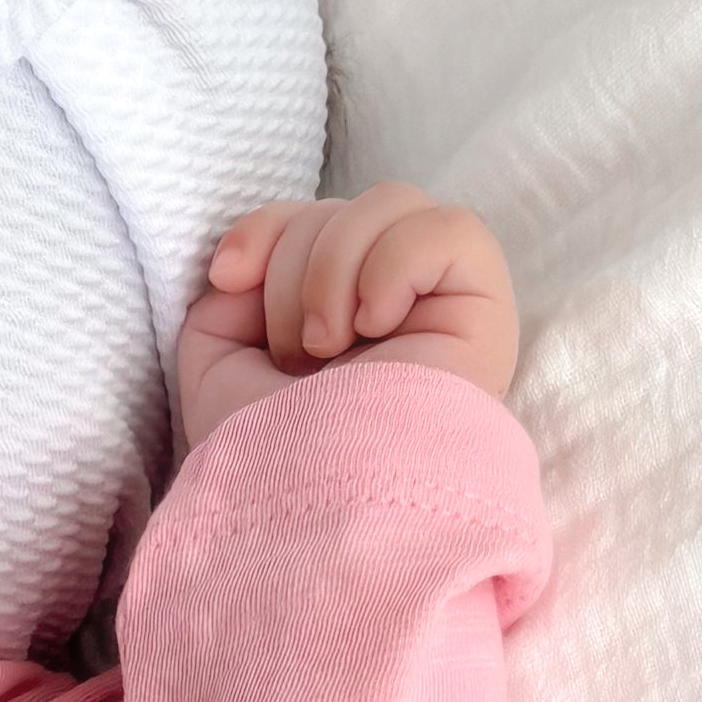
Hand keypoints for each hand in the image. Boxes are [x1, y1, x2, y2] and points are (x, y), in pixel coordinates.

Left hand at [175, 182, 519, 441]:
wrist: (318, 496)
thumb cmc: (269, 449)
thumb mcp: (217, 366)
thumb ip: (229, 298)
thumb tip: (252, 261)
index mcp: (339, 315)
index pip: (312, 219)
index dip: (265, 229)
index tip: (226, 276)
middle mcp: (395, 306)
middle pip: (343, 209)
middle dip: (294, 272)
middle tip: (299, 356)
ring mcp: (444, 305)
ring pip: (392, 205)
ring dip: (334, 268)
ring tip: (329, 346)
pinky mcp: (485, 306)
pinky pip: (448, 227)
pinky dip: (394, 264)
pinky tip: (379, 325)